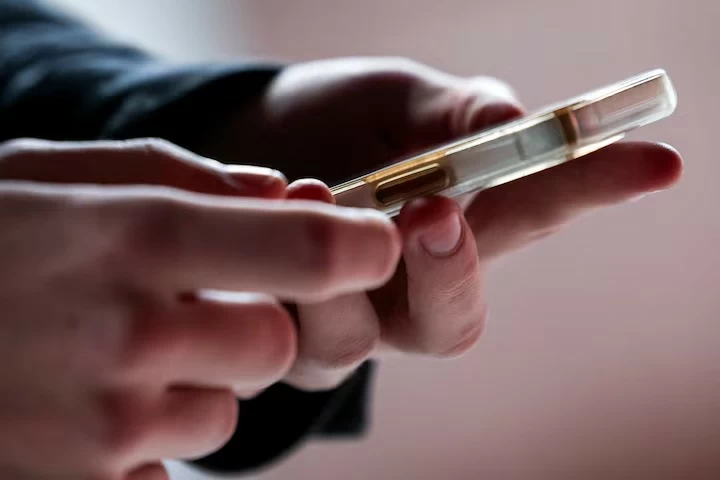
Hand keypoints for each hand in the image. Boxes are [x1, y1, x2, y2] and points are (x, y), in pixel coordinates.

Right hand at [0, 139, 399, 478]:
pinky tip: (88, 402)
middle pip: (279, 345)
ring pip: (226, 411)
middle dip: (255, 326)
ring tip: (114, 356)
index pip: (307, 252)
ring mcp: (106, 423)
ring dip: (195, 384)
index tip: (374, 243)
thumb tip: (286, 196)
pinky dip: (150, 437)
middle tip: (195, 306)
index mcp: (137, 234)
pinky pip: (171, 465)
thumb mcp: (63, 172)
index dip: (360, 248)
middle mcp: (132, 333)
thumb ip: (186, 177)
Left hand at [205, 58, 683, 389]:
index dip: (592, 192)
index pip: (535, 218)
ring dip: (334, 276)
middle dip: (450, 273)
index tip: (655, 162)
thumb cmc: (338, 121)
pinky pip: (279, 333)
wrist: (249, 140)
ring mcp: (343, 320)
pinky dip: (271, 279)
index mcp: (459, 231)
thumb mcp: (399, 101)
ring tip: (310, 189)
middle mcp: (408, 292)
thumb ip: (454, 116)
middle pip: (453, 320)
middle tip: (435, 210)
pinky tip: (257, 214)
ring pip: (353, 340)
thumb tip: (513, 125)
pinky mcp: (276, 330)